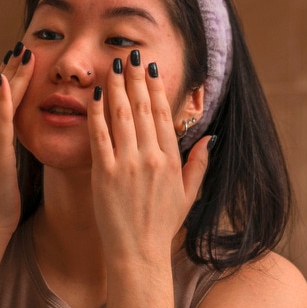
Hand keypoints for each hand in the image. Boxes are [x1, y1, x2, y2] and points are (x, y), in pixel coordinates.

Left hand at [87, 49, 210, 258]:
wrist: (137, 253)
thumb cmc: (161, 225)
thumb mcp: (188, 194)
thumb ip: (198, 164)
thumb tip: (210, 138)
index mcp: (171, 160)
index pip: (162, 114)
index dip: (156, 87)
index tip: (150, 67)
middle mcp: (151, 158)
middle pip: (142, 107)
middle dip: (135, 77)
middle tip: (129, 54)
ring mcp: (127, 164)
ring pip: (121, 116)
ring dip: (117, 87)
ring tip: (112, 65)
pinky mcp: (104, 174)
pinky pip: (99, 136)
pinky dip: (97, 113)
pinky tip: (96, 95)